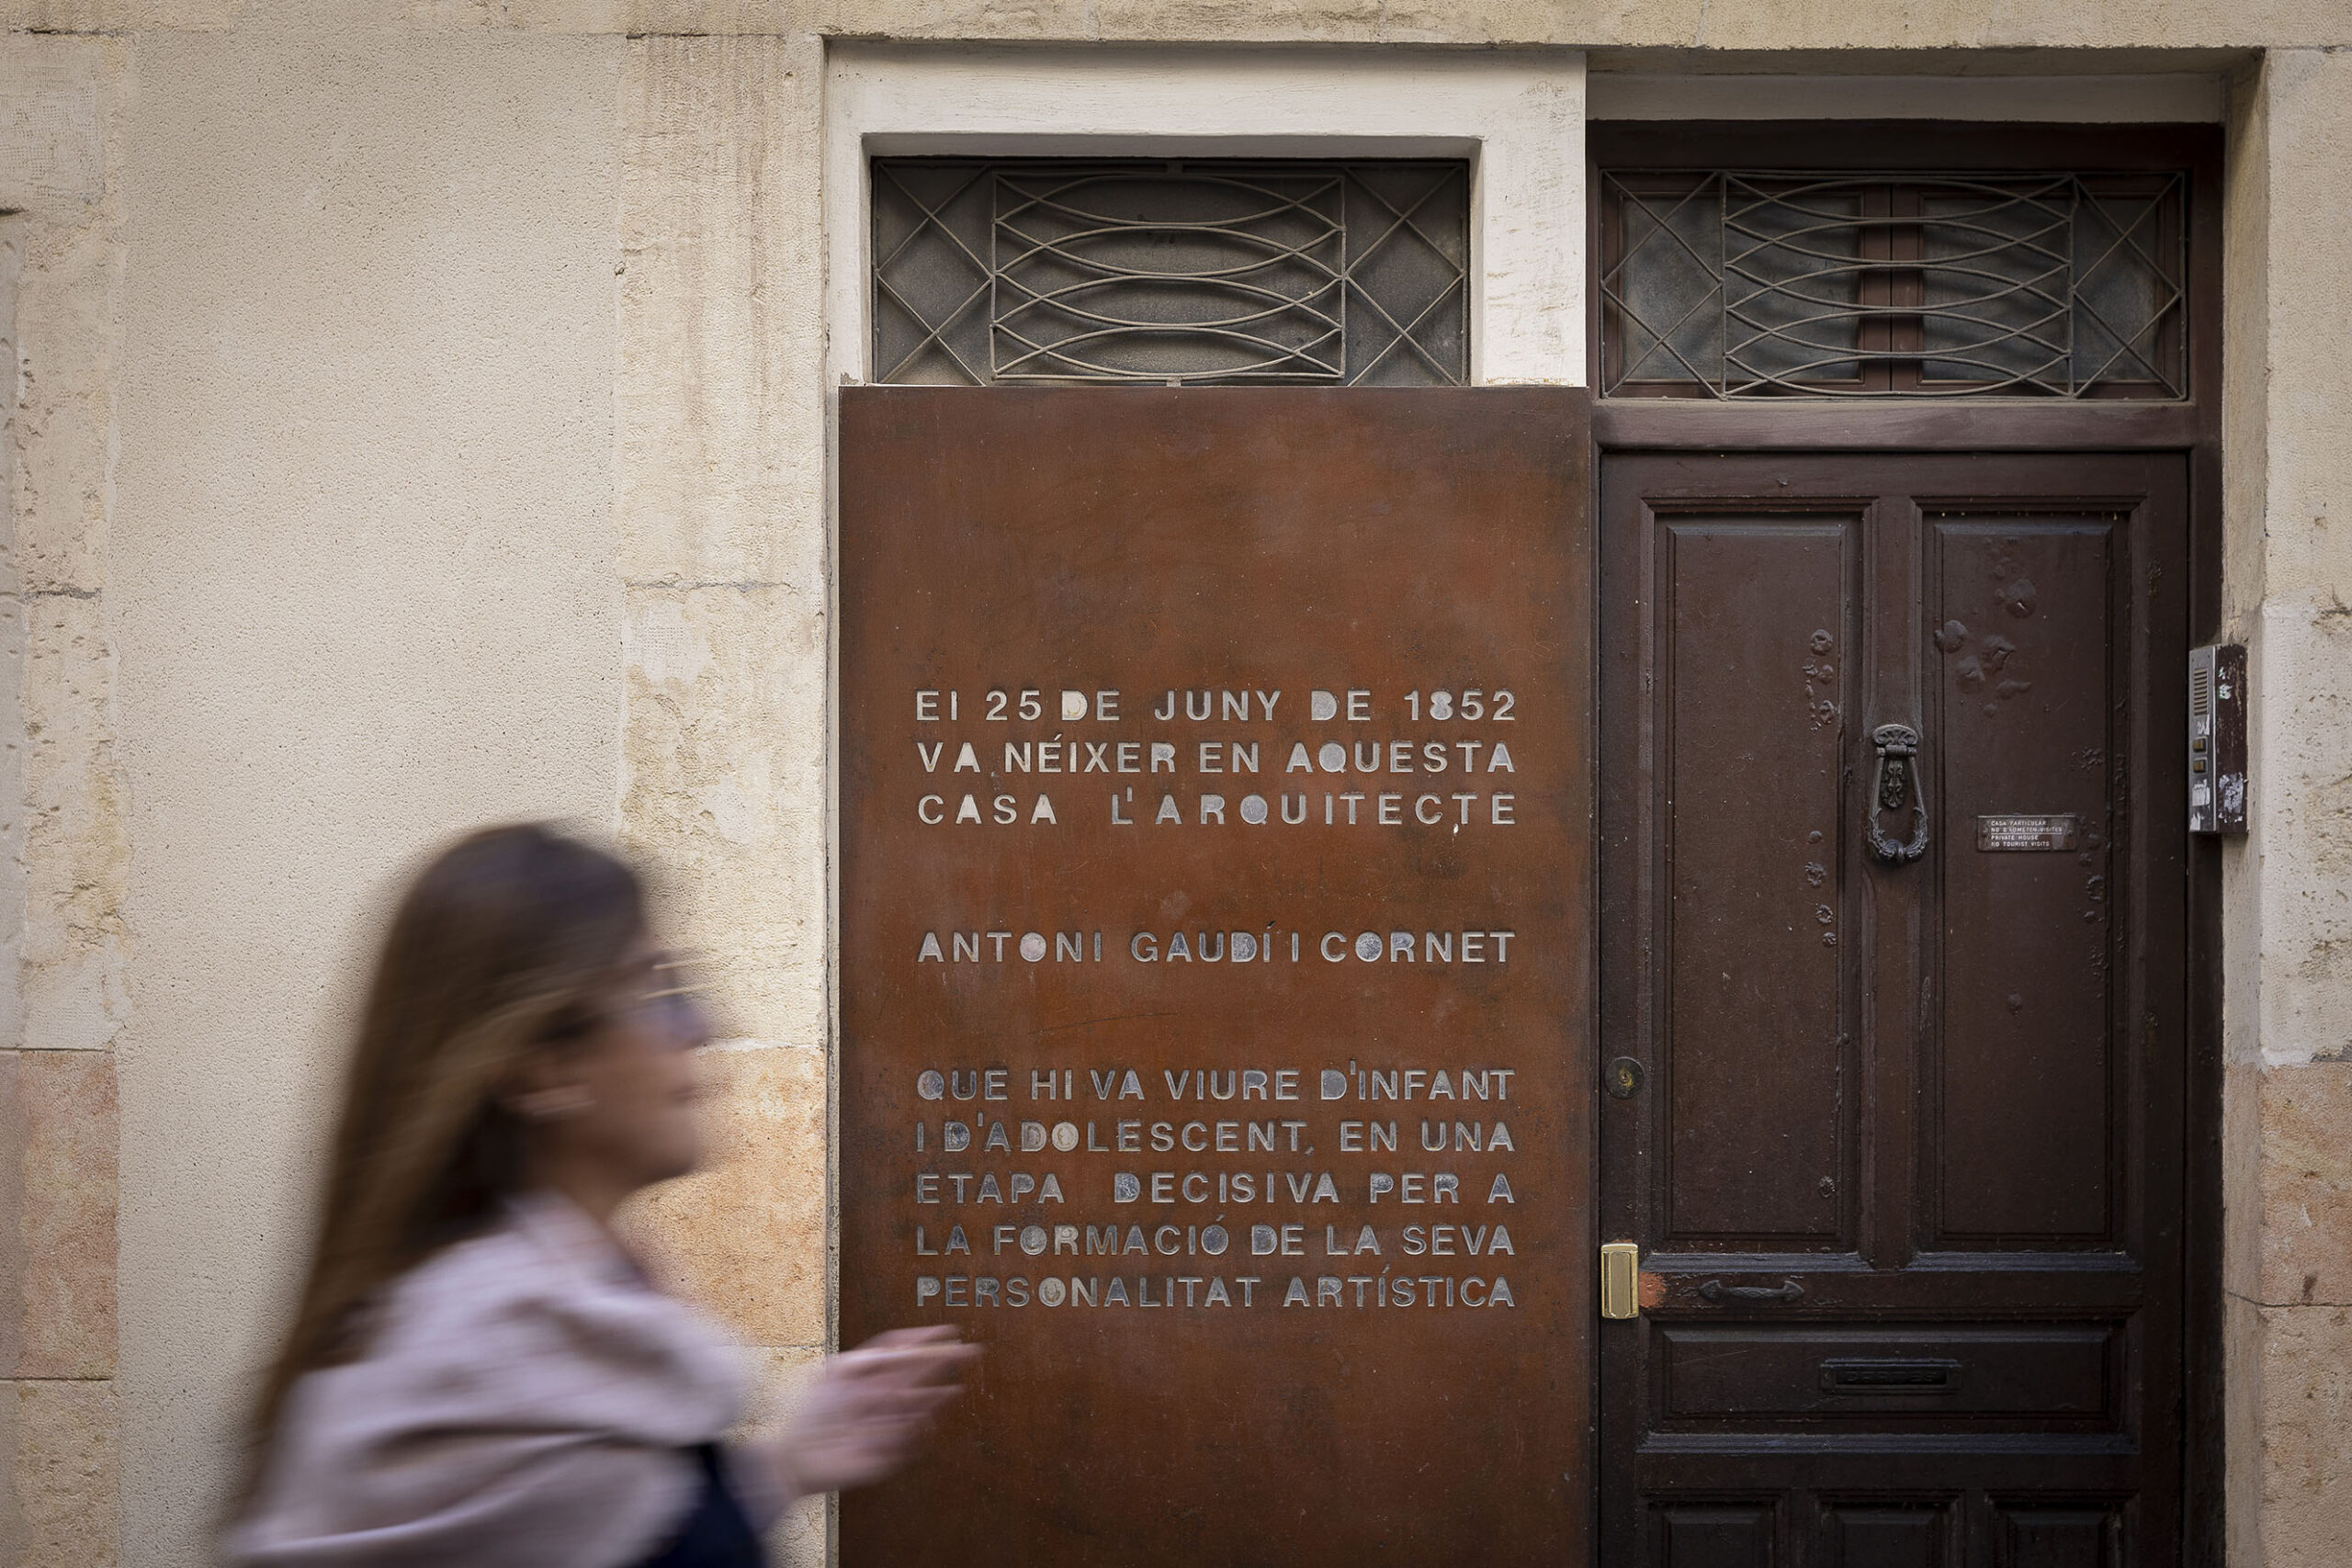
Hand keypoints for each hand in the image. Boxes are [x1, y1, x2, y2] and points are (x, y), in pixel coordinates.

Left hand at [769, 1327, 978, 1497]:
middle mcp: (881, 1396)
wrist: (799, 1455)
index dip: (925, 1340)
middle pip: (918, 1375)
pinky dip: (919, 1429)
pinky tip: (922, 1420)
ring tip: (953, 1390)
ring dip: (936, 1397)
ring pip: (920, 1406)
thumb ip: (871, 1359)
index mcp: (869, 1376)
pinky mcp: (890, 1449)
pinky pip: (913, 1437)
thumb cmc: (812, 1413)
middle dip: (943, 1362)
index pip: (903, 1352)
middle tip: (969, 1351)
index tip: (949, 1331)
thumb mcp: (837, 1372)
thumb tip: (903, 1349)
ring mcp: (887, 1421)